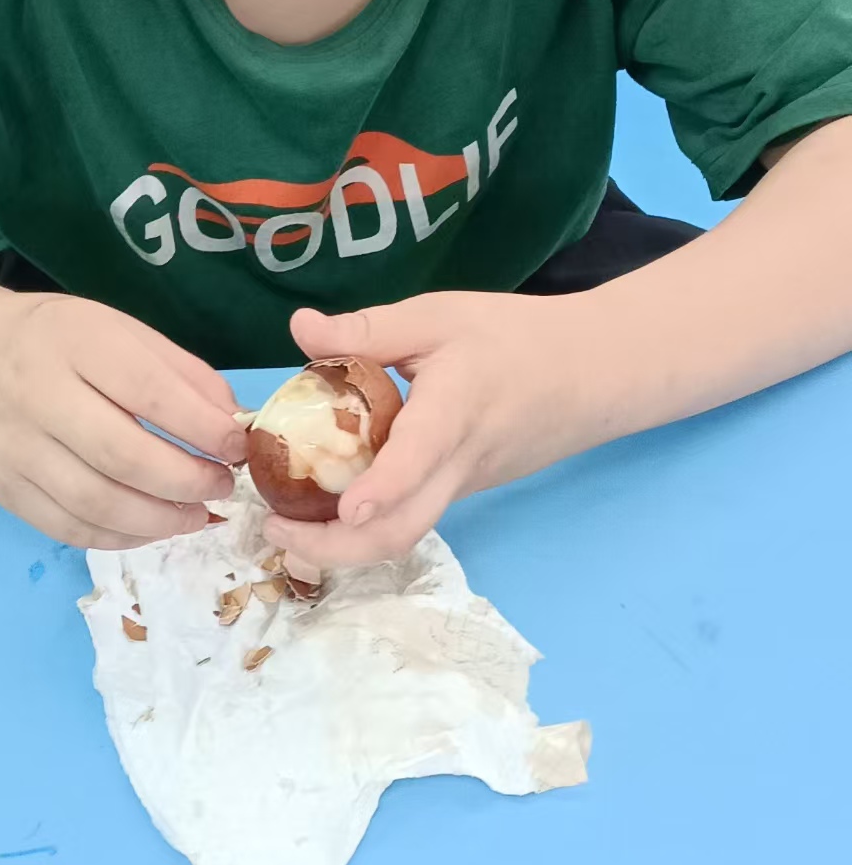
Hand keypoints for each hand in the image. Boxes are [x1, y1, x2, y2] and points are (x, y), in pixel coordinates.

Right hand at [0, 292, 244, 548]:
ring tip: (196, 514)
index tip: (238, 447)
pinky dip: (123, 537)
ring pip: (97, 504)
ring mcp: (13, 448)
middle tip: (221, 486)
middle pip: (121, 457)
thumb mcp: (127, 334)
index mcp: (74, 342)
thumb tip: (234, 429)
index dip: (201, 428)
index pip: (147, 392)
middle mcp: (34, 394)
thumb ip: (185, 376)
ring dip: (160, 520)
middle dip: (186, 482)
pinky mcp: (4, 490)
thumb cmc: (70, 345)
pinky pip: (72, 529)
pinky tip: (153, 525)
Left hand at [263, 292, 579, 566]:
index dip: (381, 488)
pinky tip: (328, 498)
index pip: (419, 458)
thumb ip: (369, 329)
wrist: (591, 372)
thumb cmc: (514, 337)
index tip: (341, 508)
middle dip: (335, 548)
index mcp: (454, 409)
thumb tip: (299, 328)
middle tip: (273, 531)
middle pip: (403, 530)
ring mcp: (462, 486)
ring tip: (287, 523)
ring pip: (407, 531)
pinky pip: (414, 513)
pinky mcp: (462, 491)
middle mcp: (458, 464)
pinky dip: (369, 520)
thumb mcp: (440, 316)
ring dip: (344, 542)